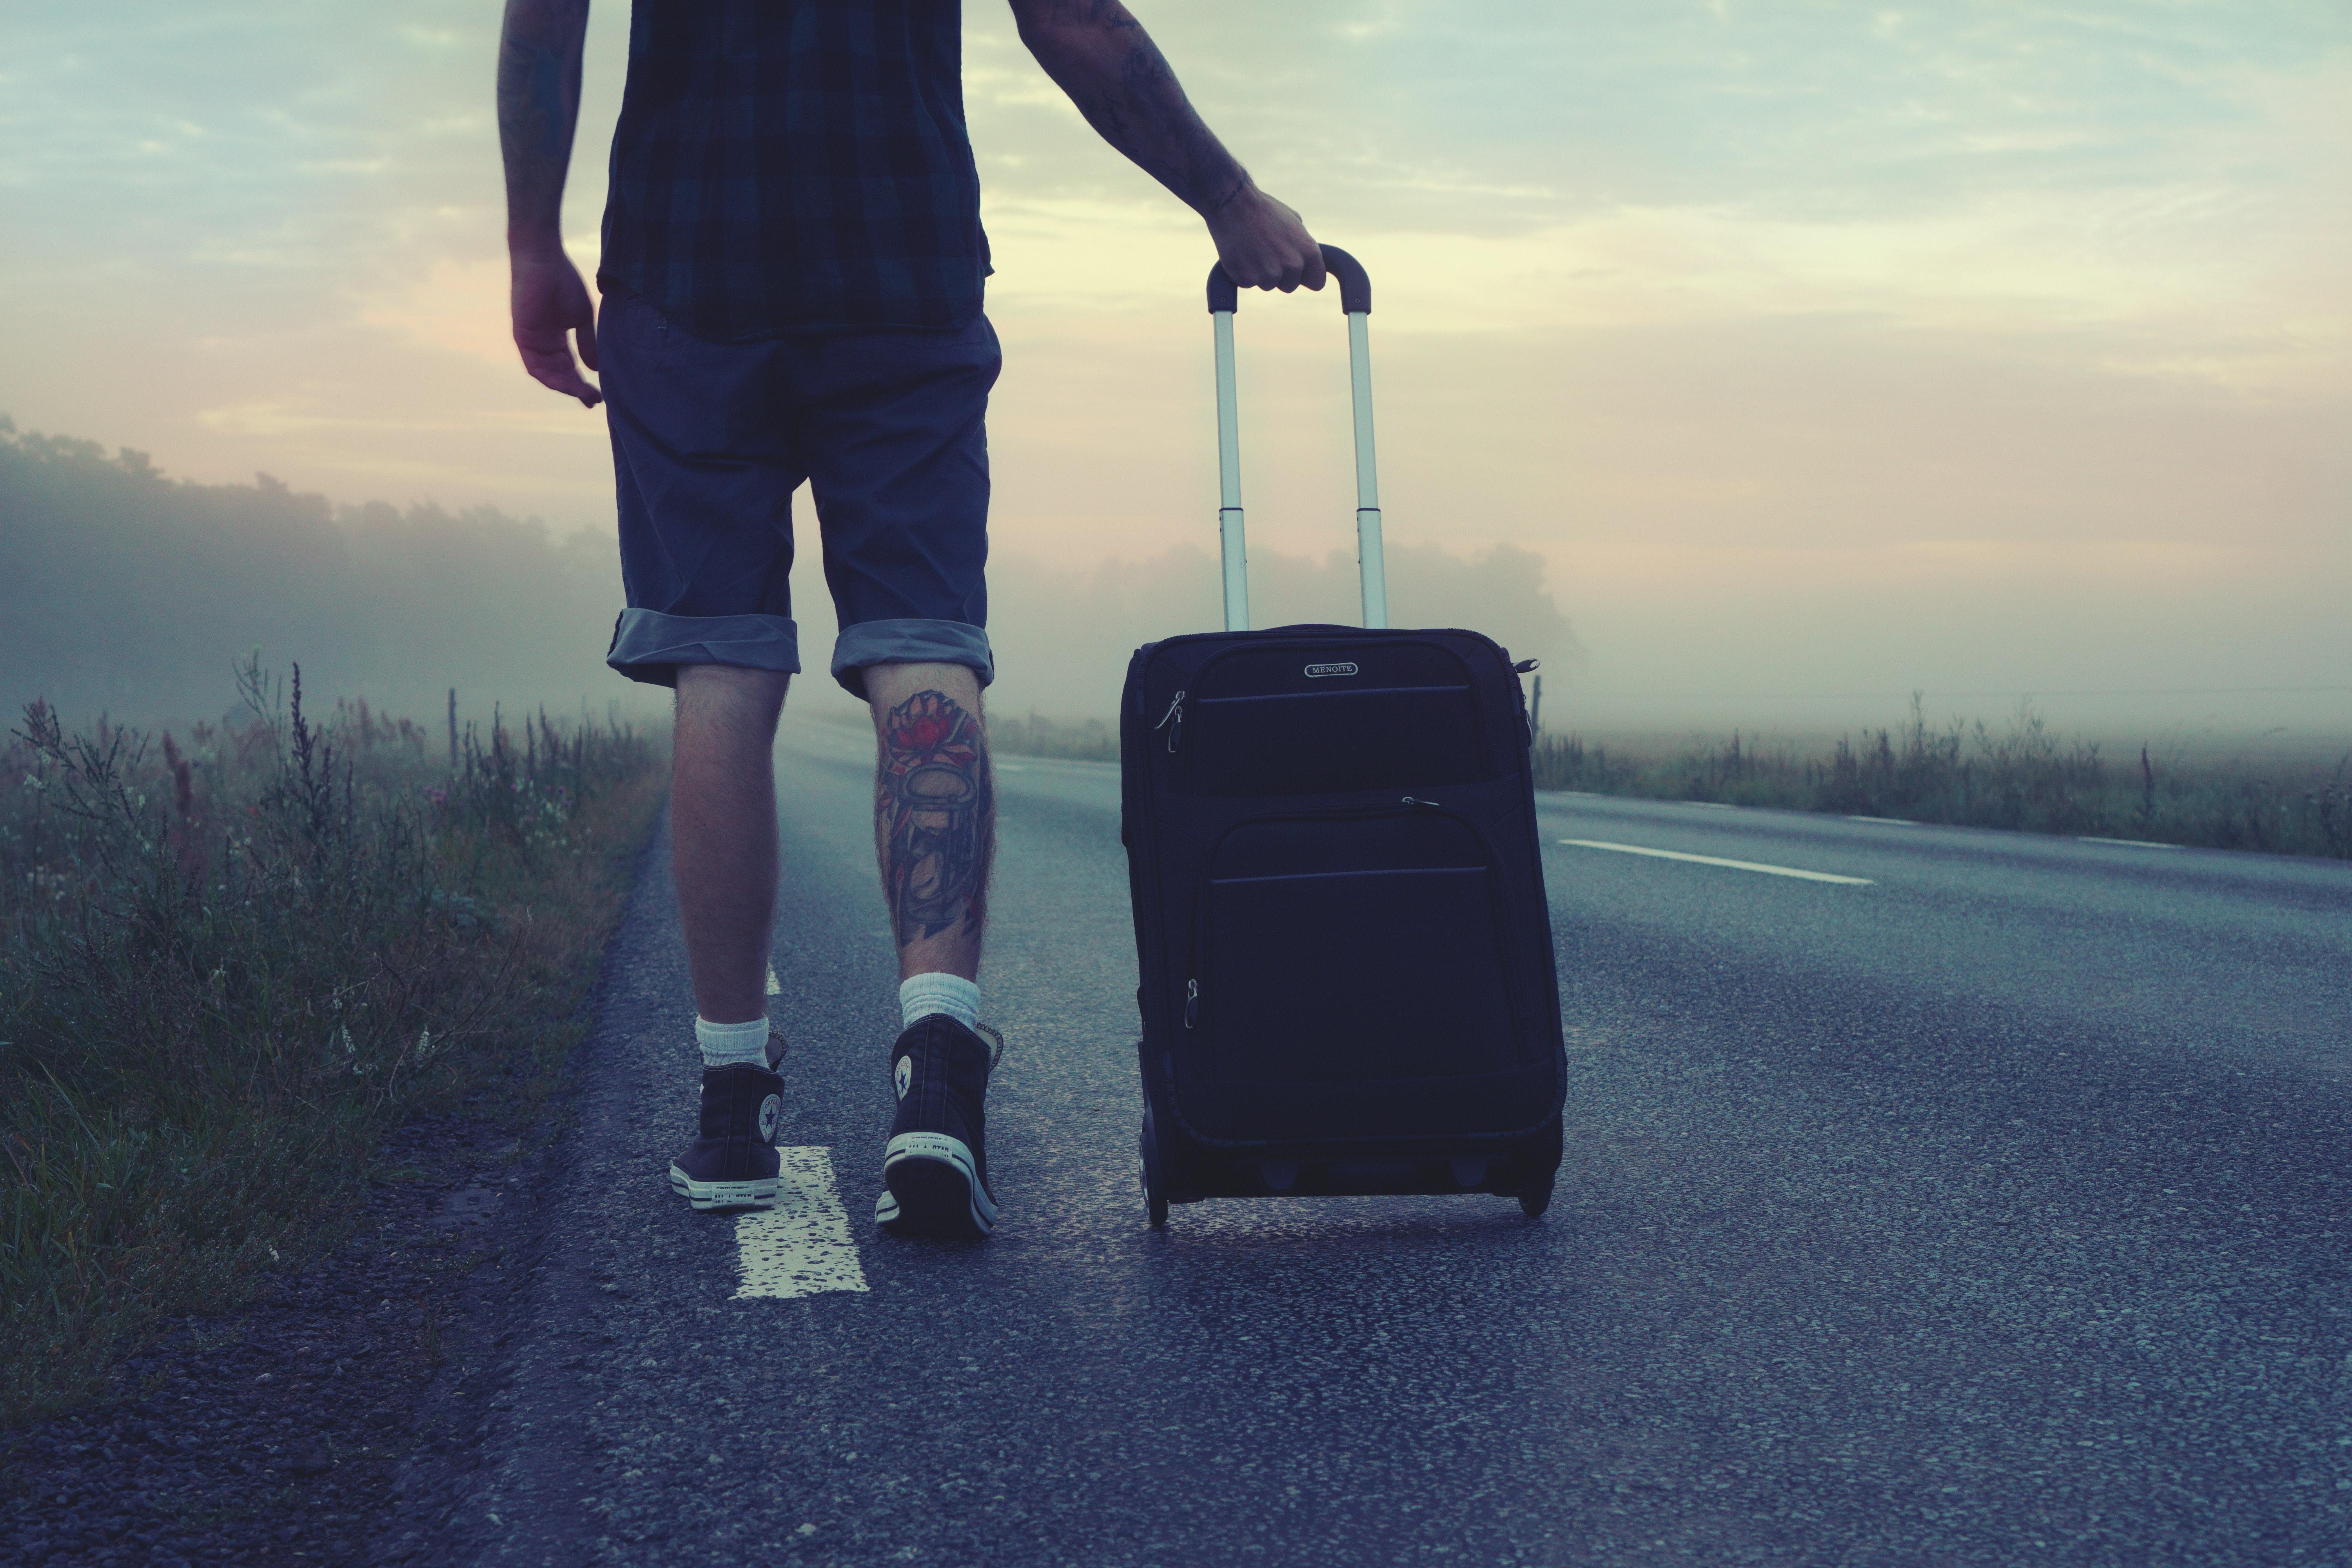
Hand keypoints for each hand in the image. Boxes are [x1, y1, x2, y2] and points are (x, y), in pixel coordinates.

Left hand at [509, 245, 601, 406]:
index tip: (598, 395)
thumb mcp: (581, 319)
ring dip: (566, 388)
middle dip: (576, 390)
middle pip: (560, 375)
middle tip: (594, 400)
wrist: (544, 262)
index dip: (582, 383)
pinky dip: (551, 379)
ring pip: (548, 375)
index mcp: (555, 338)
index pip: (568, 367)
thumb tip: (595, 369)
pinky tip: (569, 384)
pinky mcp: (523, 338)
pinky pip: (535, 367)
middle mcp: (542, 343)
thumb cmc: (563, 283)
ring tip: (585, 395)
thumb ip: (587, 343)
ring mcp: (531, 342)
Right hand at [1205, 187, 1324, 292]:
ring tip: (1252, 249)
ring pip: (1268, 285)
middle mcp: (1293, 265)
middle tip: (1267, 254)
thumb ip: (1301, 244)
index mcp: (1309, 251)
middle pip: (1290, 286)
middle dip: (1280, 276)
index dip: (1305, 277)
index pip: (1317, 282)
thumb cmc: (1263, 210)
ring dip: (1260, 273)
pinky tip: (1240, 253)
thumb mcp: (1293, 221)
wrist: (1233, 204)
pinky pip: (1248, 283)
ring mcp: (1270, 274)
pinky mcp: (1248, 279)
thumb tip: (1304, 258)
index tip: (1297, 273)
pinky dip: (1243, 272)